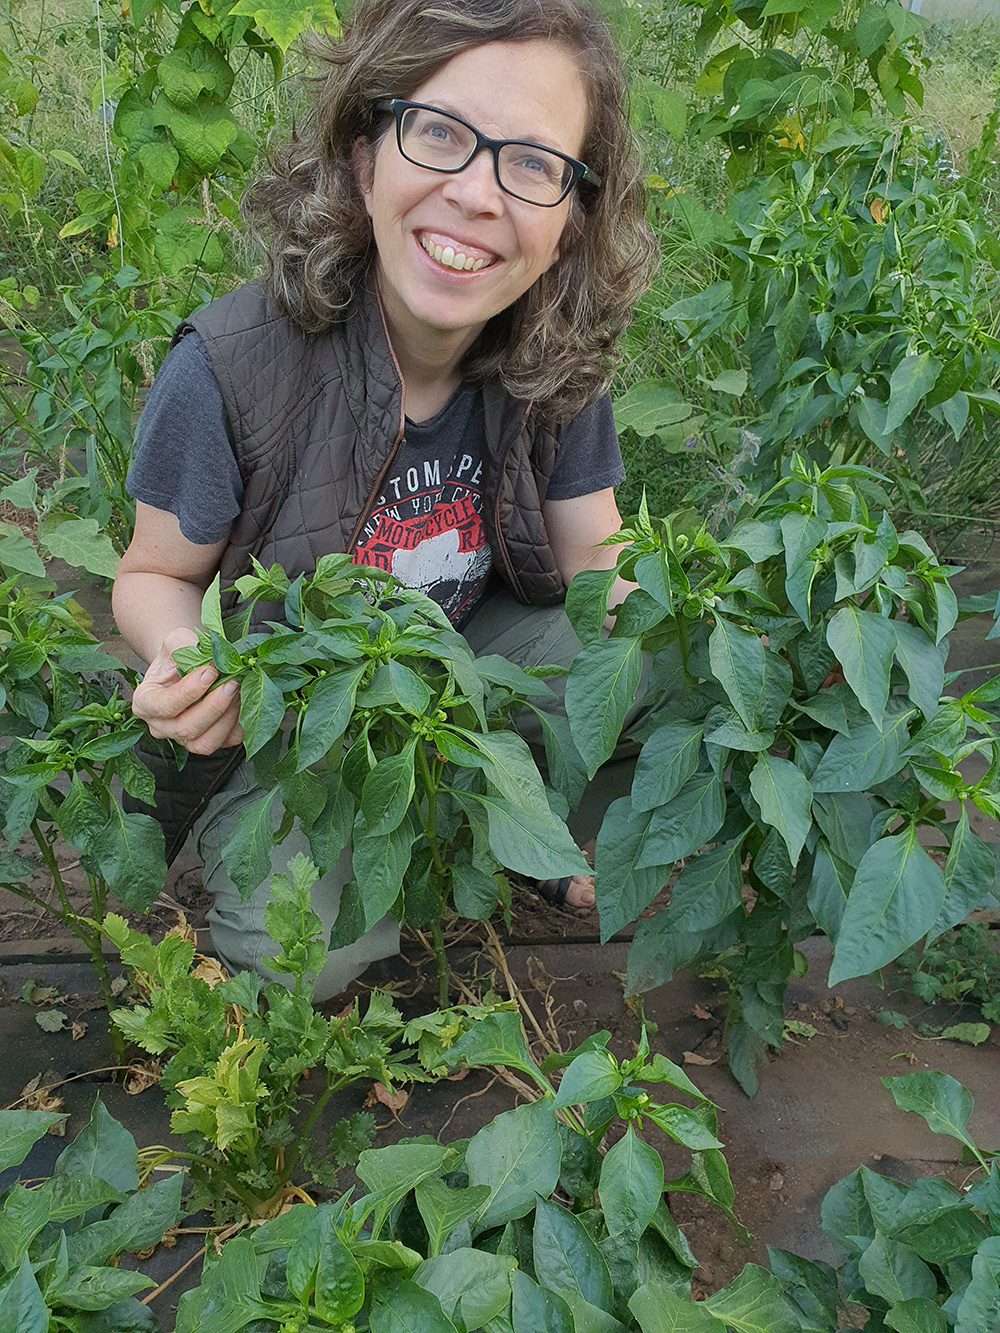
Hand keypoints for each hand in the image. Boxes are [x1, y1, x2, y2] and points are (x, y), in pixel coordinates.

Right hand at [131, 627, 243, 754]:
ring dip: (226, 719)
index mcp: (145, 703)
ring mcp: (183, 738)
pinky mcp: (206, 741)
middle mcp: (161, 726)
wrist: (185, 666)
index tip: (210, 672)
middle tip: (232, 682)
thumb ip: (187, 646)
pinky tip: (241, 703)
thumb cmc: (177, 654)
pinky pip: (225, 742)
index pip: (164, 706)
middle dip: (213, 706)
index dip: (189, 692)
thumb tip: (212, 662)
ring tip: (237, 692)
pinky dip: (237, 725)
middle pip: (185, 728)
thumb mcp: (175, 641)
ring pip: (204, 743)